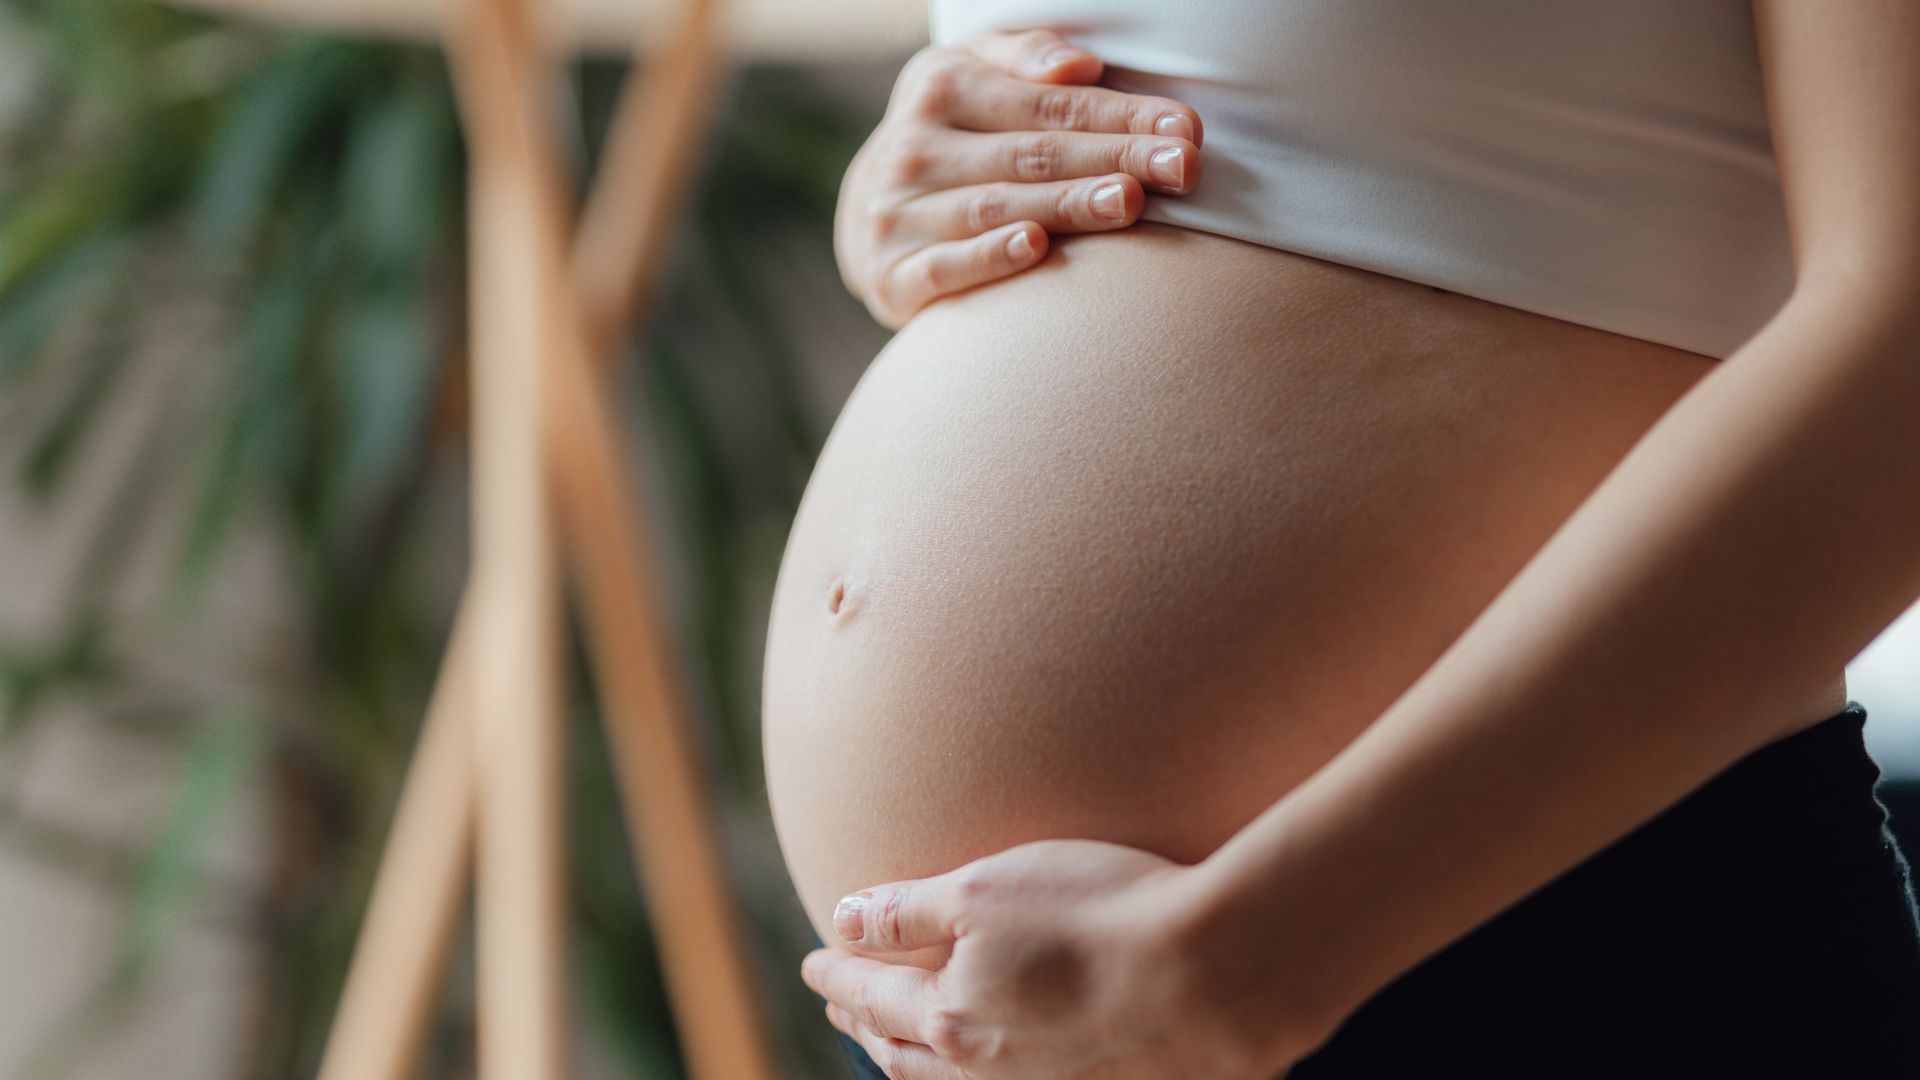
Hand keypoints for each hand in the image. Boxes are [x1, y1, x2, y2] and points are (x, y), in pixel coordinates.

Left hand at [800, 839, 1303, 1078]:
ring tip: (896, 1040)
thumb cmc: (1099, 914)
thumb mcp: (984, 891)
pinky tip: (987, 1061)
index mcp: (951, 1016)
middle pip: (904, 1048)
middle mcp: (988, 1070)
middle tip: (840, 1002)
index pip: (872, 994)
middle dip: (865, 1021)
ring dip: (913, 1056)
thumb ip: (907, 910)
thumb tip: (841, 919)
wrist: (1216, 975)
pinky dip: (975, 1076)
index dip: (839, 972)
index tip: (814, 959)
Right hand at [835, 29, 1204, 328]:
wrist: (869, 218)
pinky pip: (945, 266)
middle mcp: (913, 147)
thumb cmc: (953, 137)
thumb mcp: (975, 75)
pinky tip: (1036, 246)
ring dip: (1066, 204)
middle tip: (1181, 168)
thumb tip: (1079, 65)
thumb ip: (1025, 57)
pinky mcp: (890, 275)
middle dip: (1112, 158)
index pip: (1048, 103)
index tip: (1184, 129)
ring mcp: (897, 213)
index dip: (1119, 115)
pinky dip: (989, 257)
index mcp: (940, 85)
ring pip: (995, 206)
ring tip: (1128, 201)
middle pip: (1031, 153)